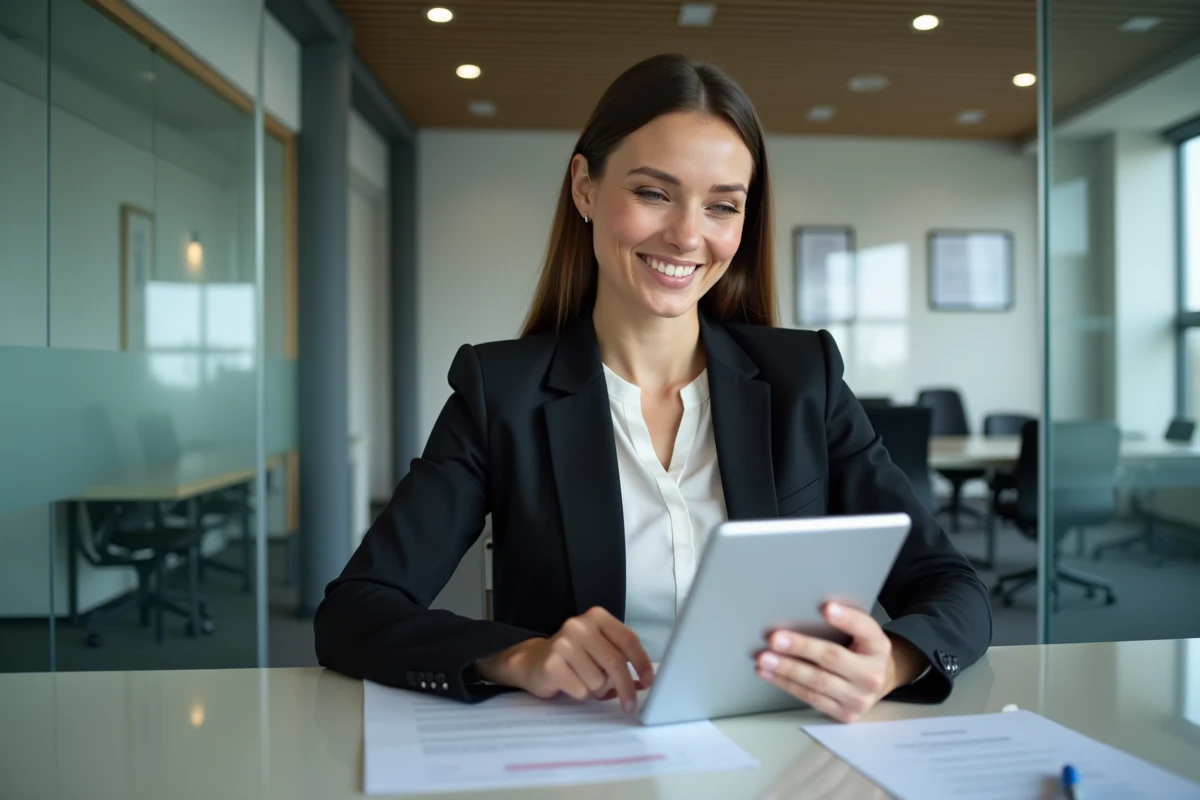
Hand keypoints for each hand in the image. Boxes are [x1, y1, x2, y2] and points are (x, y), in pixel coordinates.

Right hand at [476, 606, 653, 714]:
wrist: (534, 661)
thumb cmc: (575, 658)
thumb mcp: (599, 650)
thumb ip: (622, 660)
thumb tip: (644, 683)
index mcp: (597, 617)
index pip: (628, 639)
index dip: (641, 663)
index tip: (649, 682)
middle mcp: (580, 625)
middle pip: (615, 662)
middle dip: (626, 688)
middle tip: (629, 706)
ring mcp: (563, 643)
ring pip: (598, 680)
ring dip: (595, 689)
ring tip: (583, 681)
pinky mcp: (551, 664)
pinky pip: (580, 690)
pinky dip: (579, 693)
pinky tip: (569, 683)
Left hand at [755, 603, 925, 722]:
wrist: (876, 683)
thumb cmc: (859, 650)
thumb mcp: (861, 632)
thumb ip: (843, 622)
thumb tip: (804, 609)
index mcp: (878, 646)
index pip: (864, 629)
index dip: (846, 619)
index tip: (825, 608)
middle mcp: (873, 674)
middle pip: (833, 658)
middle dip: (801, 648)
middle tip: (775, 639)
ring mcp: (859, 698)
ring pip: (818, 682)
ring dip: (786, 670)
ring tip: (764, 659)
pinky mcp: (844, 713)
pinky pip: (811, 698)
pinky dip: (787, 685)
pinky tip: (770, 674)